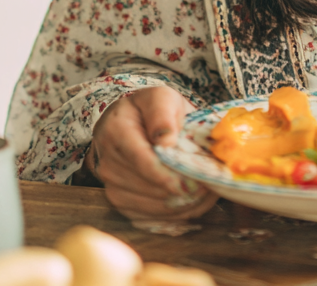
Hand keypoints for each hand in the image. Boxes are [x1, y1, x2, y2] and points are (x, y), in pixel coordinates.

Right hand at [89, 86, 215, 223]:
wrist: (134, 122)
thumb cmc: (151, 109)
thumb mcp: (161, 98)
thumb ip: (163, 116)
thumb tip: (166, 142)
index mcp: (116, 130)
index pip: (141, 160)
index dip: (167, 176)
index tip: (191, 182)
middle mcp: (108, 162)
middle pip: (147, 187)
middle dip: (180, 191)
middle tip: (209, 186)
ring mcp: (111, 185)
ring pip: (149, 206)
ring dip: (180, 205)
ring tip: (206, 194)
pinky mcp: (120, 202)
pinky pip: (148, 217)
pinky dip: (172, 215)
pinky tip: (192, 203)